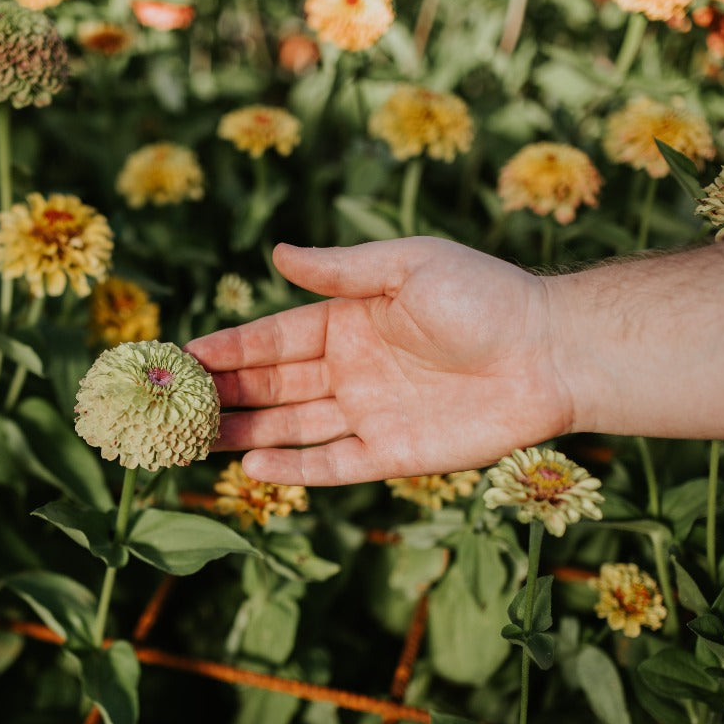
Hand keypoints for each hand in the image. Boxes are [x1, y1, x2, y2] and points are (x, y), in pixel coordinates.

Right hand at [184, 237, 573, 485]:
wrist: (553, 353)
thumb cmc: (486, 298)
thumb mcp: (408, 267)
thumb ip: (341, 269)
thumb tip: (277, 254)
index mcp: (350, 320)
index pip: (273, 339)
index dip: (228, 348)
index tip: (181, 355)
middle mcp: (352, 369)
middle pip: (272, 386)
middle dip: (222, 394)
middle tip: (170, 404)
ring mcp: (370, 414)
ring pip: (291, 427)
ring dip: (242, 432)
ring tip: (192, 440)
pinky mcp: (393, 455)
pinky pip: (332, 465)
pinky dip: (293, 469)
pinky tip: (252, 465)